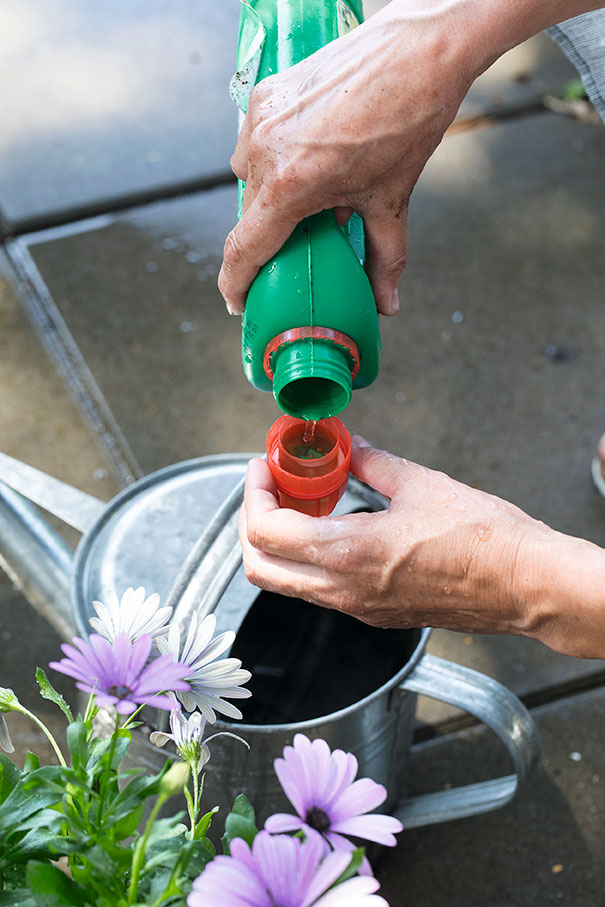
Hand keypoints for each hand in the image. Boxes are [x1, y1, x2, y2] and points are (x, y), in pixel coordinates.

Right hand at [219, 1, 480, 315]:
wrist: (420, 48)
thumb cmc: (408, 115)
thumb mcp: (391, 198)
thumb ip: (384, 258)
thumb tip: (386, 302)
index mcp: (290, 184)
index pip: (244, 249)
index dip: (236, 284)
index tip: (239, 302)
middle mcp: (265, 149)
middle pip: (249, 217)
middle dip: (269, 239)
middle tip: (295, 250)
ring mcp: (261, 117)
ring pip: (249, 178)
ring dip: (270, 198)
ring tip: (309, 199)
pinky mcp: (266, 94)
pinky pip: (254, 143)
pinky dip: (274, 161)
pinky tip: (308, 161)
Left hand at [239, 435, 552, 636]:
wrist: (523, 585)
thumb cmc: (484, 540)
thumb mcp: (420, 484)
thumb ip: (373, 462)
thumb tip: (351, 446)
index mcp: (348, 554)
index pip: (264, 532)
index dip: (253, 495)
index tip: (262, 468)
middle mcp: (344, 590)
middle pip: (260, 568)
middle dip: (252, 523)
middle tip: (270, 487)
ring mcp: (357, 608)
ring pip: (287, 583)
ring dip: (279, 542)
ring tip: (303, 501)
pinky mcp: (375, 614)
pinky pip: (320, 590)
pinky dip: (309, 558)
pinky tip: (335, 526)